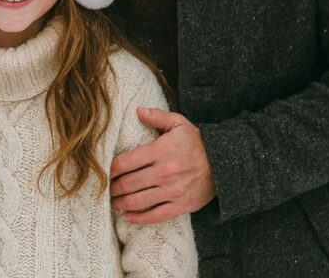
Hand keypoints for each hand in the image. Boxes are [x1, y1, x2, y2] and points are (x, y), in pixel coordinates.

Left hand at [110, 107, 215, 224]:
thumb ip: (157, 116)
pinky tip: (128, 216)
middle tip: (105, 187)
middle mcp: (165, 172)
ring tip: (113, 201)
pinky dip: (138, 218)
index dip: (111, 168)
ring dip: (121, 203)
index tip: (104, 170)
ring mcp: (172, 191)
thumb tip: (137, 110)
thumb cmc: (197, 142)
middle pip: (129, 183)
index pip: (126, 162)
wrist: (224, 165)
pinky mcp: (180, 206)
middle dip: (113, 187)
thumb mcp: (178, 123)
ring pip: (138, 201)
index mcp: (161, 151)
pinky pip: (155, 215)